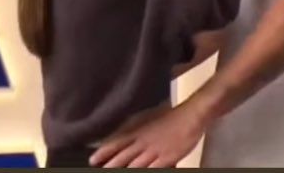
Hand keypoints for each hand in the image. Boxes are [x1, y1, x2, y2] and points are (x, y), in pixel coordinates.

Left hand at [89, 102, 204, 167]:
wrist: (191, 115)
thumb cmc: (173, 116)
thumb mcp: (152, 118)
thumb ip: (140, 130)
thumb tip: (130, 136)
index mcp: (140, 130)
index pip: (118, 142)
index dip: (104, 151)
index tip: (92, 159)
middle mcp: (144, 141)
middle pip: (123, 156)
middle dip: (110, 165)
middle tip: (99, 170)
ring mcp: (155, 151)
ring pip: (134, 165)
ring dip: (123, 170)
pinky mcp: (166, 159)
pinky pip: (152, 169)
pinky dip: (144, 172)